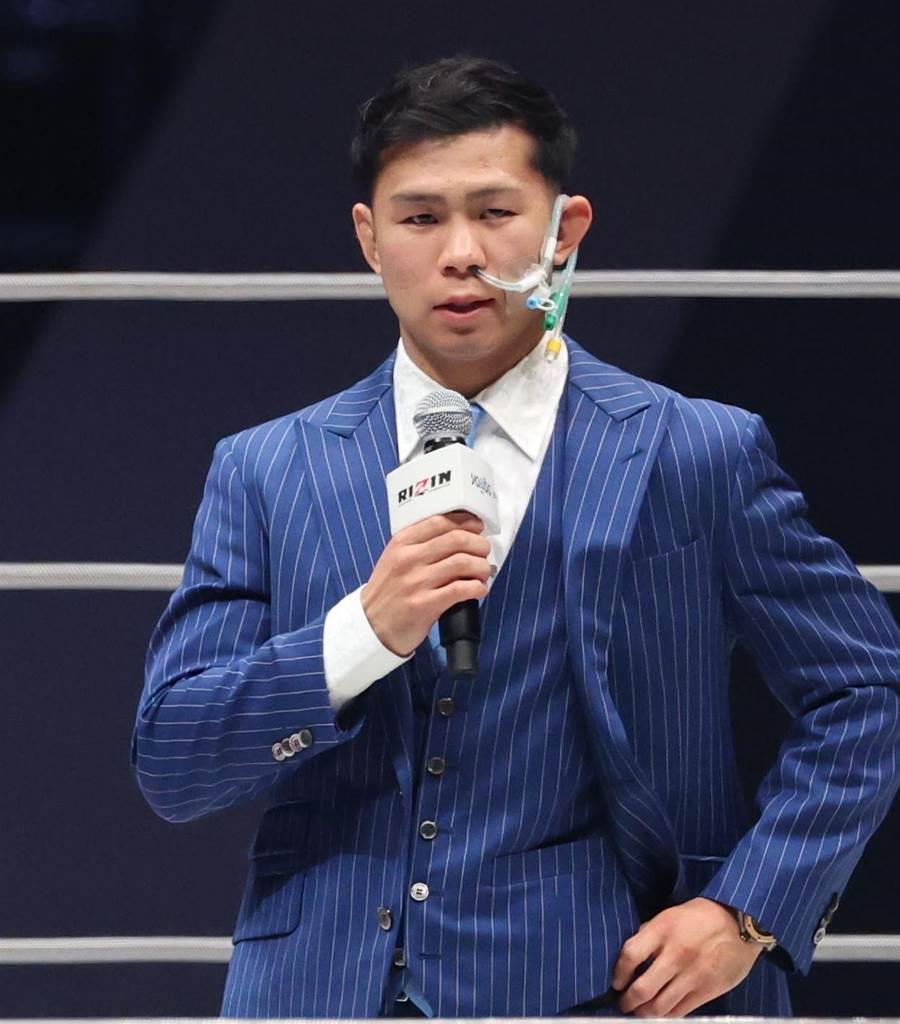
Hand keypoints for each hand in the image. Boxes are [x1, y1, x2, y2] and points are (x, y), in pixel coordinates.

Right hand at [362, 512, 491, 655]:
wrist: (372, 626)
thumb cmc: (388, 591)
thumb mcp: (394, 558)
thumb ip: (419, 543)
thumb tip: (458, 533)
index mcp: (401, 543)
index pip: (440, 522)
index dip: (465, 522)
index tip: (477, 527)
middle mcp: (408, 559)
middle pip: (456, 540)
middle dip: (479, 544)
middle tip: (484, 552)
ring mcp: (416, 582)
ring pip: (462, 563)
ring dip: (481, 566)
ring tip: (483, 572)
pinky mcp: (424, 605)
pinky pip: (460, 590)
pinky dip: (477, 588)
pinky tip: (479, 589)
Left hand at [612, 897, 762, 1017]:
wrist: (739, 923)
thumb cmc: (700, 916)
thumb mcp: (670, 915)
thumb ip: (651, 933)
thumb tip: (632, 955)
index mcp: (663, 930)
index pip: (630, 955)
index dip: (618, 973)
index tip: (616, 983)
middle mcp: (675, 954)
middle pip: (643, 988)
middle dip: (628, 1002)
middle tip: (623, 1005)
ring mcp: (692, 975)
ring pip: (661, 1006)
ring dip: (645, 1014)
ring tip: (639, 1013)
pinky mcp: (708, 990)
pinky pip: (681, 1011)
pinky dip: (667, 1016)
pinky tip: (660, 1014)